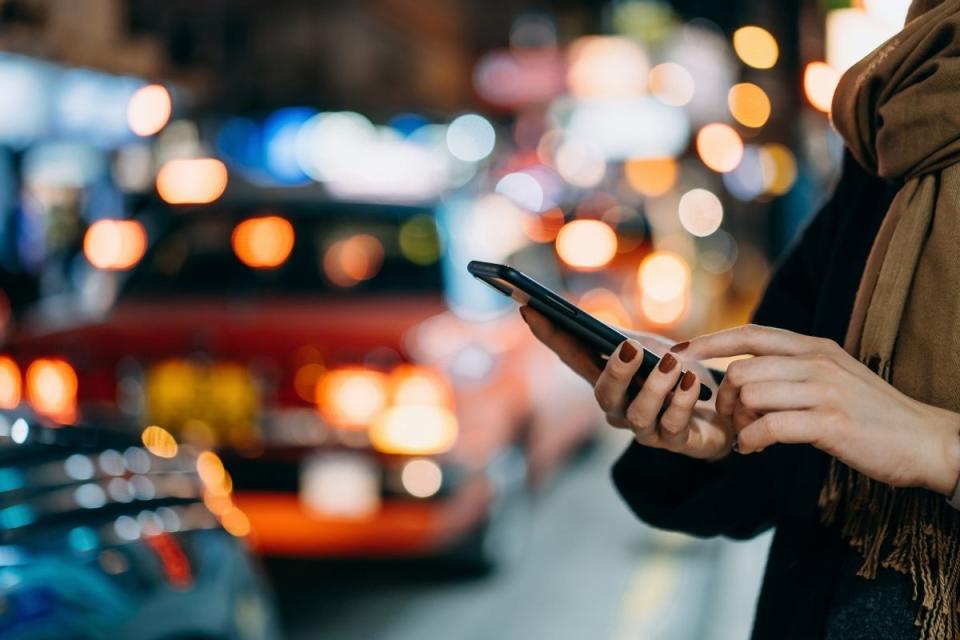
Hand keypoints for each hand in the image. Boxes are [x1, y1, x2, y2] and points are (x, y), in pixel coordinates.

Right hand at [519, 306, 733, 460]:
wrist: (727, 411)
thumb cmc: (681, 377)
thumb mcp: (654, 350)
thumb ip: (629, 342)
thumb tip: (603, 332)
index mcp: (608, 380)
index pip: (572, 356)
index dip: (549, 335)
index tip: (529, 309)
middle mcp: (619, 408)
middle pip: (603, 394)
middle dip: (614, 371)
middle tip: (628, 347)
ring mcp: (646, 429)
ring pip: (638, 414)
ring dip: (655, 386)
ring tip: (672, 364)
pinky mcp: (676, 442)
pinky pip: (673, 425)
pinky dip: (682, 401)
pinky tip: (692, 382)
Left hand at [678, 324, 959, 494]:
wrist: (926, 441)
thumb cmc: (873, 414)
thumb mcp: (833, 377)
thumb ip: (792, 369)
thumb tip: (744, 373)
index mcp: (814, 347)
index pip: (750, 334)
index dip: (710, 342)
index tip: (681, 352)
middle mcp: (816, 362)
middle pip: (742, 371)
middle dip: (723, 399)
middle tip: (731, 420)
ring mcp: (824, 391)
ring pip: (750, 395)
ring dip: (736, 421)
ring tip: (746, 436)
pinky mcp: (829, 424)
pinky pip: (768, 427)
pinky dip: (751, 440)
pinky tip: (753, 449)